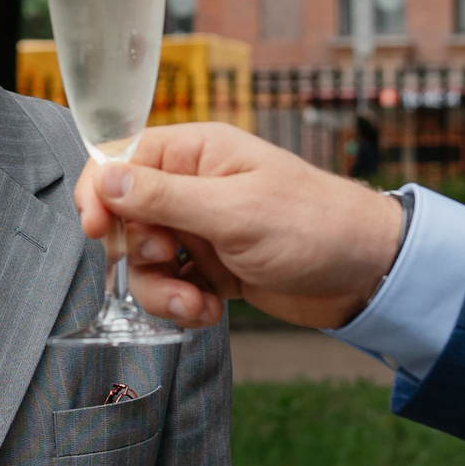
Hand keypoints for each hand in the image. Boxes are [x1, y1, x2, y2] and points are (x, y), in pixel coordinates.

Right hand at [74, 124, 405, 329]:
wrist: (367, 274)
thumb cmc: (314, 226)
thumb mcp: (234, 211)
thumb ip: (165, 196)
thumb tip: (105, 178)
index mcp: (197, 153)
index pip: (121, 160)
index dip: (101, 194)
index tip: (97, 231)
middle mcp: (193, 187)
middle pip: (125, 217)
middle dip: (136, 252)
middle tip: (166, 261)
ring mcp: (201, 229)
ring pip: (144, 260)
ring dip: (159, 289)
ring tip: (193, 304)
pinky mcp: (212, 268)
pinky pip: (172, 285)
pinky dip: (182, 304)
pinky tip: (209, 312)